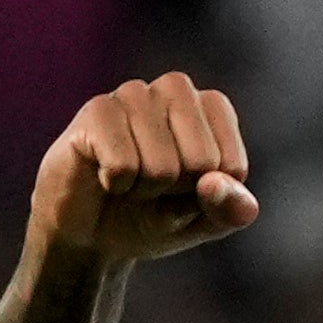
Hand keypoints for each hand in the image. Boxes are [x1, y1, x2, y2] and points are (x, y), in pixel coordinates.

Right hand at [31, 73, 259, 264]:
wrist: (90, 233)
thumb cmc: (153, 217)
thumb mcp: (204, 224)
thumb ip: (230, 210)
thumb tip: (216, 183)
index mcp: (213, 108)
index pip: (232, 166)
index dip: (206, 196)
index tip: (184, 191)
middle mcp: (176, 89)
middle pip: (201, 162)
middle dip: (177, 192)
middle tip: (152, 186)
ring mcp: (134, 94)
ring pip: (162, 166)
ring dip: (144, 190)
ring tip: (127, 179)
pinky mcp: (97, 110)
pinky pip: (123, 164)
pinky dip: (116, 184)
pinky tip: (104, 174)